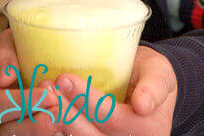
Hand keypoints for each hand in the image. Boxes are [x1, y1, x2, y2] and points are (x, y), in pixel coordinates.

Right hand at [0, 28, 58, 134]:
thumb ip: (4, 56)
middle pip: (8, 130)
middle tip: (60, 111)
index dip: (24, 102)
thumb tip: (4, 78)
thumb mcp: (10, 41)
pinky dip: (51, 133)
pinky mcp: (27, 130)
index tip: (49, 93)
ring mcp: (10, 127)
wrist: (36, 52)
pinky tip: (65, 126)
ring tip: (64, 120)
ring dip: (42, 130)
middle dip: (35, 122)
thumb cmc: (21, 45)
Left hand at [52, 44, 177, 135]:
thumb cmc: (151, 75)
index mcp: (150, 131)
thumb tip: (143, 104)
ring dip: (58, 121)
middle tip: (48, 88)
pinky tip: (46, 110)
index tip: (65, 79)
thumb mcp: (159, 73)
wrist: (146, 86)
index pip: (112, 119)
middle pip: (90, 135)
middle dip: (66, 112)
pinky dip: (58, 128)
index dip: (87, 101)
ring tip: (44, 97)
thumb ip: (154, 86)